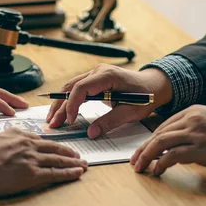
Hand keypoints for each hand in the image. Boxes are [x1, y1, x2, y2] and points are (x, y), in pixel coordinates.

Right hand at [0, 128, 87, 197]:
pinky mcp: (31, 175)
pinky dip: (69, 173)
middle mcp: (28, 145)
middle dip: (69, 152)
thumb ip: (8, 134)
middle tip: (79, 155)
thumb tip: (13, 133)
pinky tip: (78, 173)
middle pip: (55, 148)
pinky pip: (55, 173)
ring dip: (74, 162)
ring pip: (58, 160)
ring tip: (84, 164)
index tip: (61, 147)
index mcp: (20, 135)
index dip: (54, 144)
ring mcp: (31, 159)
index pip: (42, 139)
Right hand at [47, 64, 172, 138]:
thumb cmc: (145, 97)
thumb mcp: (130, 112)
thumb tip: (91, 133)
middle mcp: (98, 71)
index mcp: (108, 75)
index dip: (72, 104)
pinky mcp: (95, 79)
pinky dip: (68, 100)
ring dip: (61, 103)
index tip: (69, 120)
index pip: (81, 87)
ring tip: (52, 118)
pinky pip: (77, 88)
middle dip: (60, 105)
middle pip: (72, 87)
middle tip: (52, 123)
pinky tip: (61, 111)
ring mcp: (95, 73)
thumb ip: (110, 121)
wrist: (154, 85)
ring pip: (71, 87)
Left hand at [131, 105, 205, 176]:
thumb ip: (194, 131)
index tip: (142, 150)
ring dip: (147, 156)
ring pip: (161, 143)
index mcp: (192, 112)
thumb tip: (178, 148)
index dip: (150, 140)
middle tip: (134, 161)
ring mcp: (195, 133)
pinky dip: (161, 164)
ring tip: (140, 168)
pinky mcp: (201, 149)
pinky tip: (157, 171)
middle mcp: (191, 119)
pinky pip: (173, 155)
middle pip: (158, 133)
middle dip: (143, 148)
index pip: (163, 126)